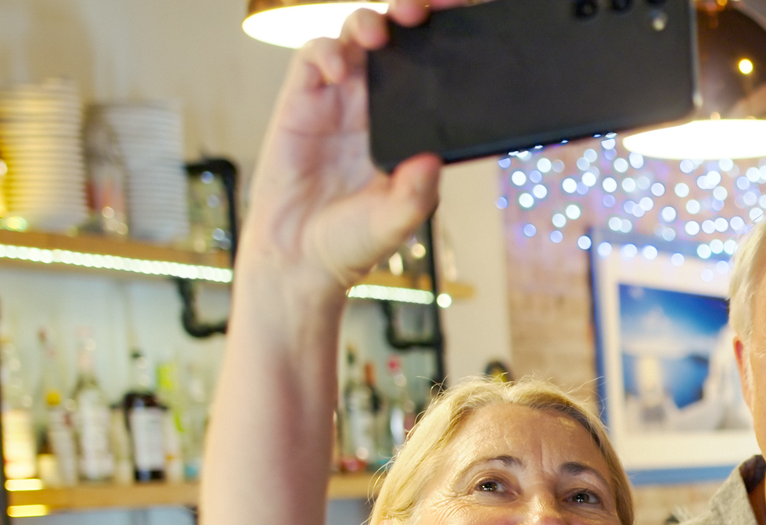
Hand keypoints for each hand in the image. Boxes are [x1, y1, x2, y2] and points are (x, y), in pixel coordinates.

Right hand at [238, 0, 453, 296]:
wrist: (299, 259)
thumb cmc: (353, 241)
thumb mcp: (397, 221)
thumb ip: (416, 193)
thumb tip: (432, 159)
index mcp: (411, 128)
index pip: (435, 74)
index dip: (448, 44)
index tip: (466, 23)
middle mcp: (378, 107)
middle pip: (398, 41)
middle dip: (412, 16)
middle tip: (423, 11)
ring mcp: (339, 100)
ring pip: (357, 38)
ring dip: (369, 24)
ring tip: (379, 35)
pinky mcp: (301, 101)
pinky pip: (314, 57)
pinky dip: (326, 51)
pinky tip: (338, 68)